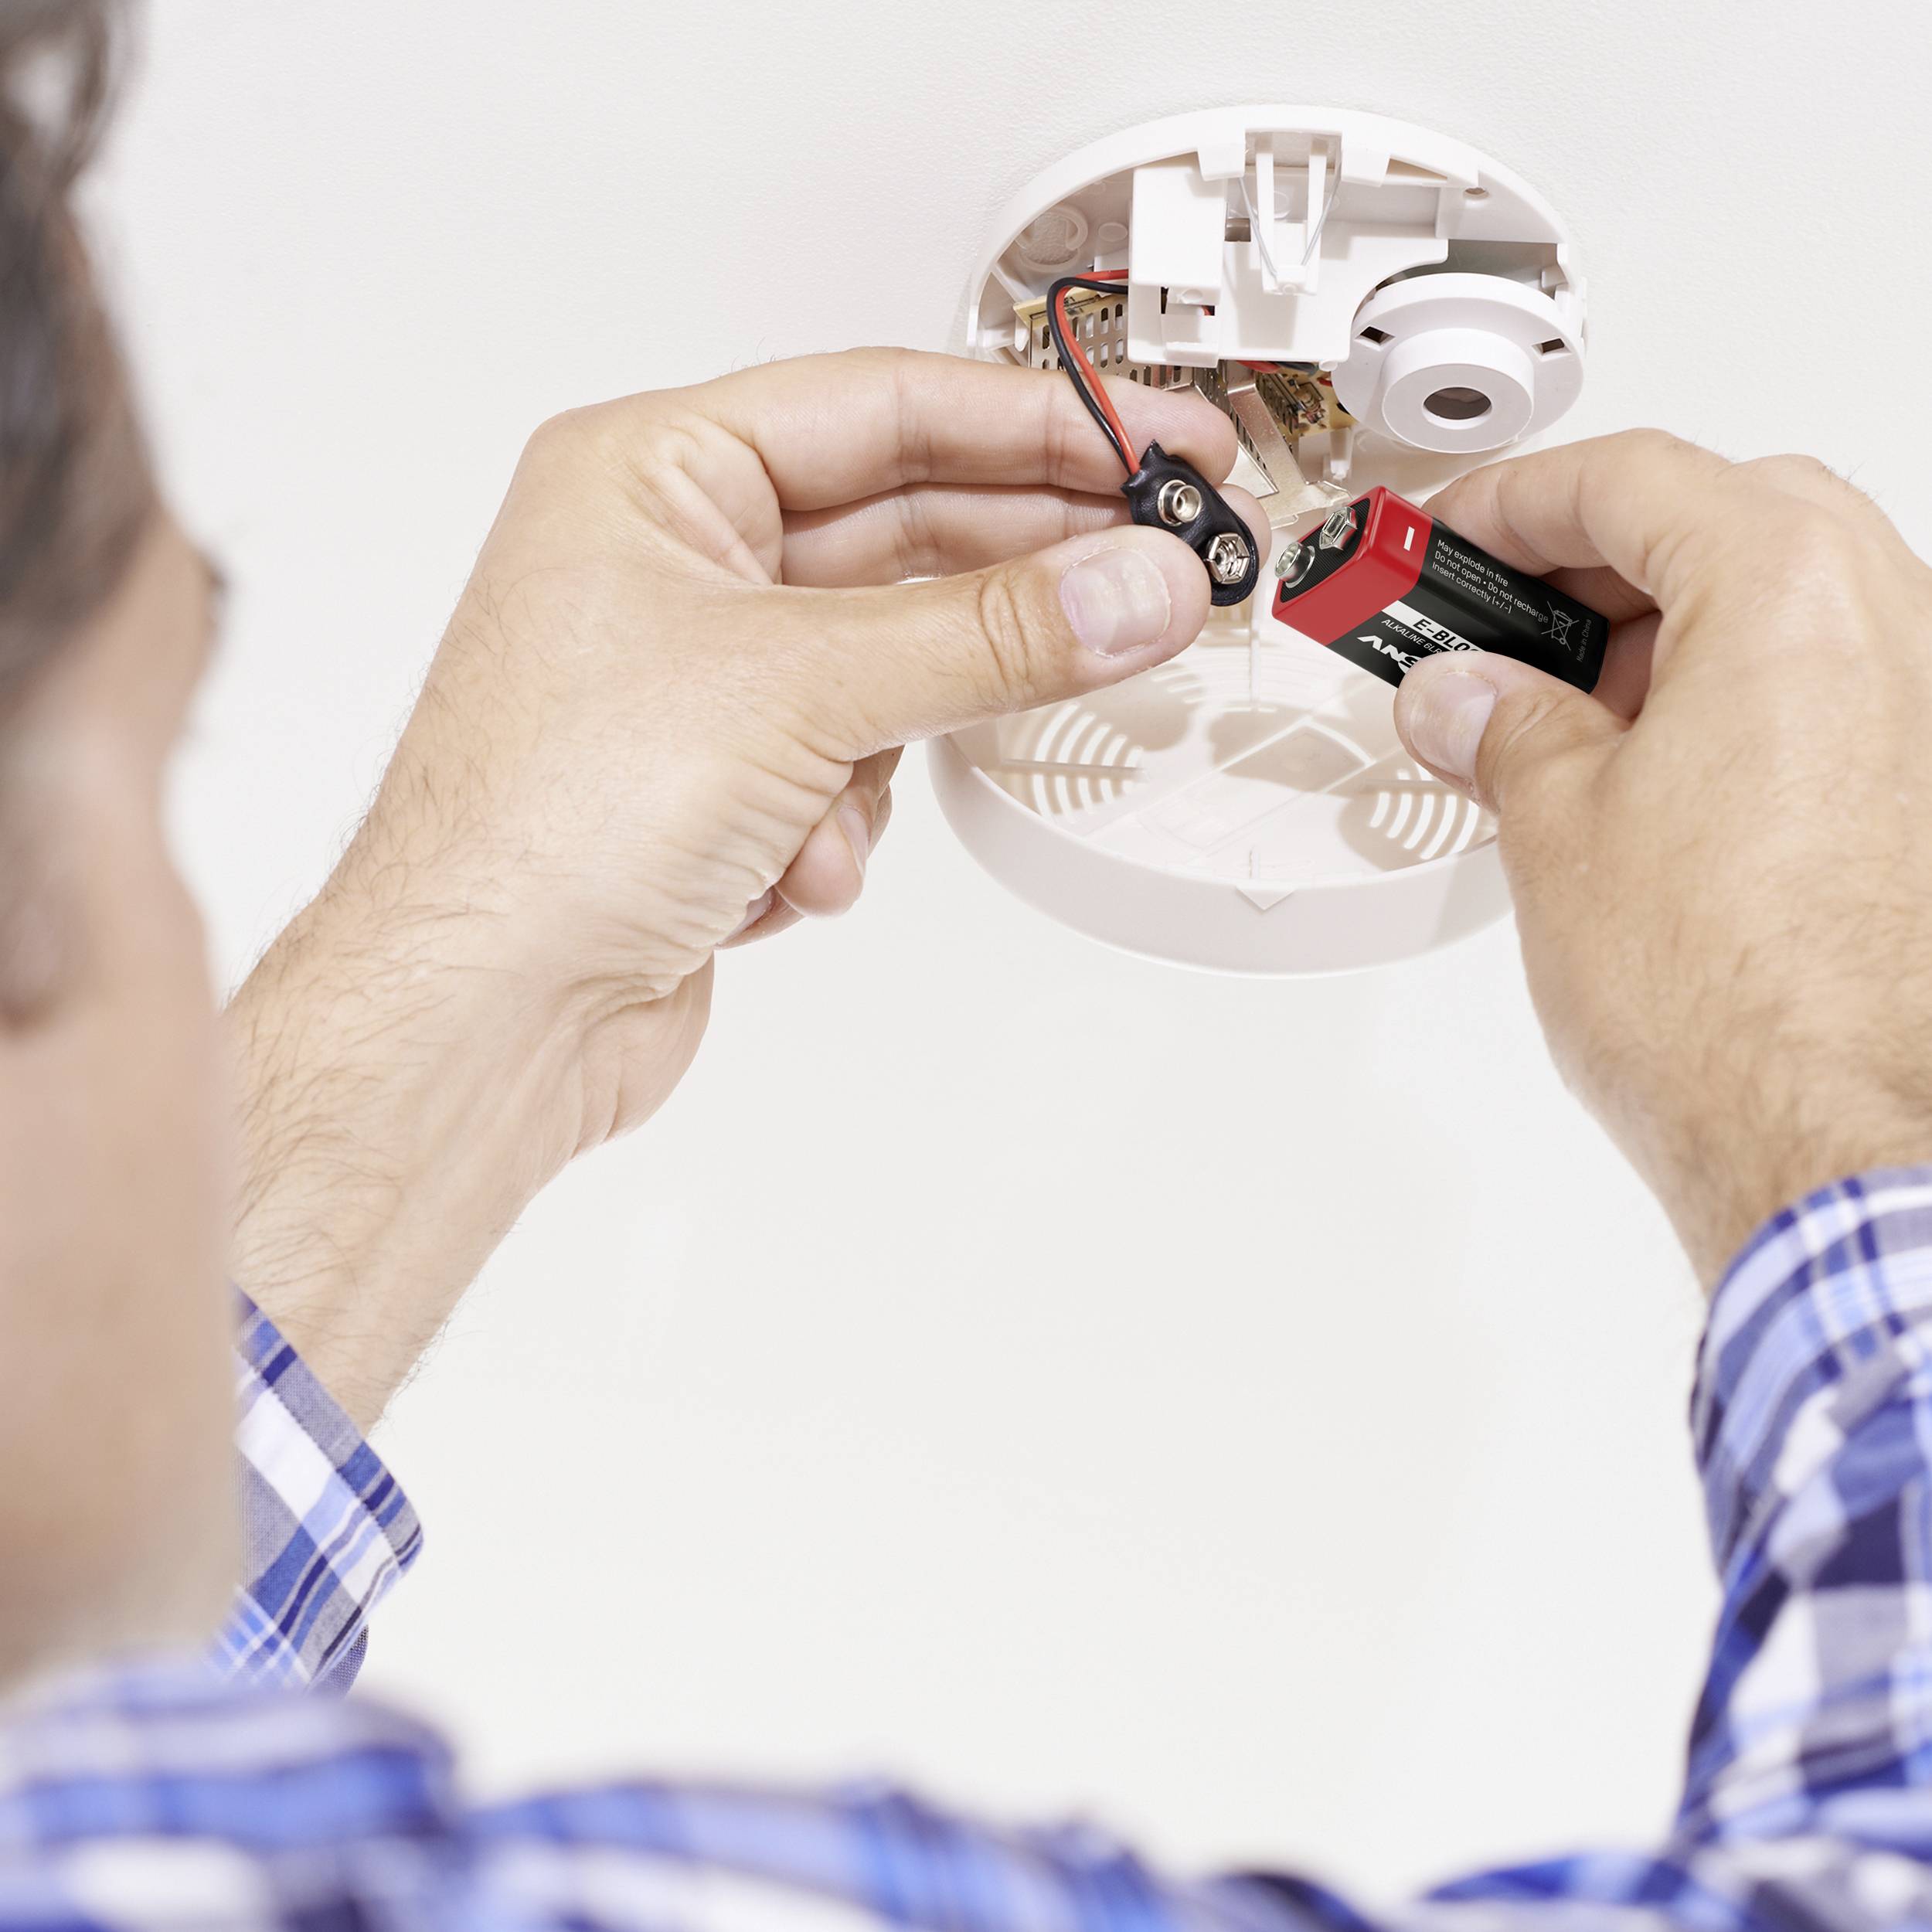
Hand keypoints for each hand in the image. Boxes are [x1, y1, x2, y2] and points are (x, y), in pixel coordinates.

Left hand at [228, 348, 1262, 1421]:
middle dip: (1011, 587)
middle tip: (1148, 584)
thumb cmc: (540, 833)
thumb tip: (1133, 582)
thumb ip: (992, 632)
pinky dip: (842, 822)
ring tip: (856, 788)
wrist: (480, 1022)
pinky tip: (787, 867)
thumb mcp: (800, 691)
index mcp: (650, 475)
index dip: (1038, 423)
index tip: (1155, 446)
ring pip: (889, 666)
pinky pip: (853, 765)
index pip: (886, 407)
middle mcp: (671, 564)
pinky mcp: (725, 784)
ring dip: (892, 742)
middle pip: (901, 536)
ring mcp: (698, 679)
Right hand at [1392, 431, 1931, 1281]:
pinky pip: (1817, 687)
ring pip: (1779, 603)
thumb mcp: (1554, 825)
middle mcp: (1890, 624)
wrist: (1826, 1143)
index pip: (1630, 477)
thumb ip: (1500, 724)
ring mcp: (1921, 708)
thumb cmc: (1729, 1001)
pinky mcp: (1920, 790)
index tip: (1441, 540)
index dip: (1506, 502)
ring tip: (1550, 715)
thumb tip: (1466, 697)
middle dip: (1587, 561)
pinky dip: (1723, 696)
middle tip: (1491, 618)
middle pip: (1721, 518)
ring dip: (1657, 631)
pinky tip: (1640, 774)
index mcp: (1791, 589)